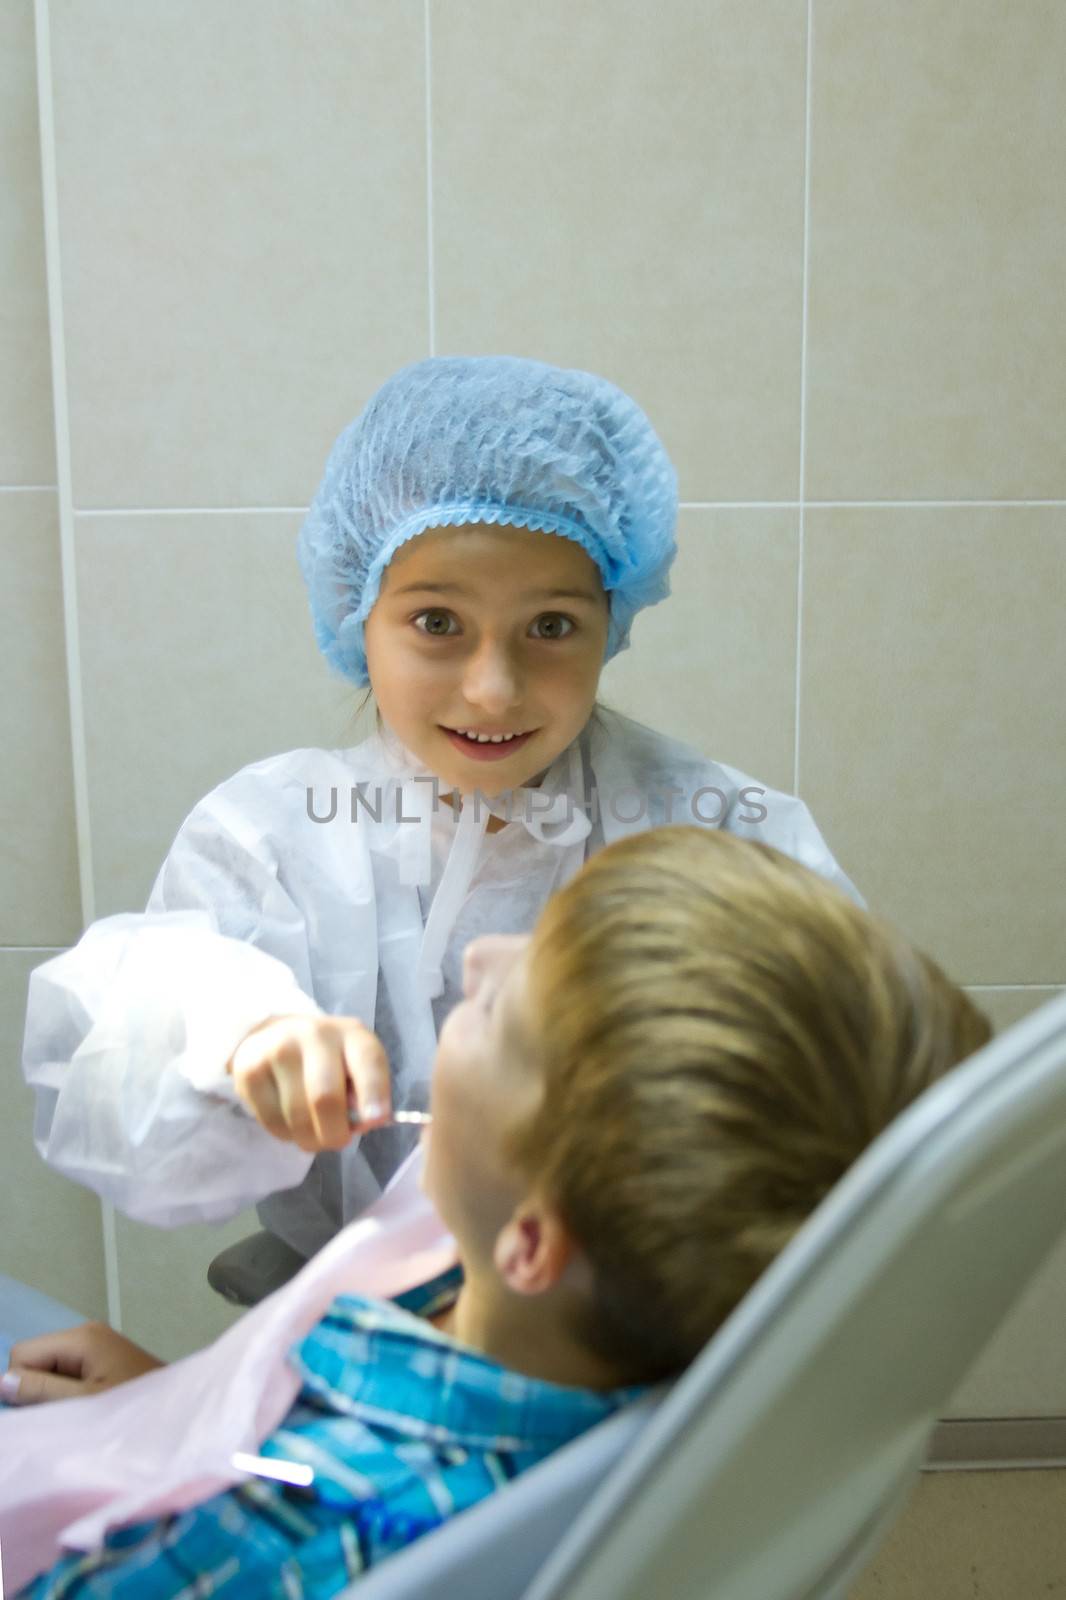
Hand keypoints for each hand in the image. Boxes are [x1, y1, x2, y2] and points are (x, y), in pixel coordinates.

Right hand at [1, 1322, 163, 1404]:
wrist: (179, 1414)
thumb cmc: (133, 1408)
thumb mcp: (84, 1404)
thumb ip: (41, 1392)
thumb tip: (1, 1380)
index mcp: (81, 1337)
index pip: (22, 1354)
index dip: (23, 1385)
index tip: (46, 1409)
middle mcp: (87, 1333)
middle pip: (36, 1359)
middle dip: (38, 1389)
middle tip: (66, 1413)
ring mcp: (97, 1345)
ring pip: (50, 1369)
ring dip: (54, 1394)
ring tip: (80, 1412)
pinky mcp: (104, 1359)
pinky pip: (68, 1374)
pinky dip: (68, 1392)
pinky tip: (88, 1408)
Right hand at [227, 1013, 392, 1151]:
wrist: (275, 1036)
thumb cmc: (328, 1060)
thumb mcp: (356, 1067)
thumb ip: (366, 1093)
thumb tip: (363, 1122)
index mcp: (352, 1034)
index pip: (367, 1061)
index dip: (374, 1093)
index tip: (375, 1119)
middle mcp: (314, 1035)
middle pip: (325, 1098)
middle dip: (334, 1133)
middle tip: (337, 1141)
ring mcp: (277, 1049)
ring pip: (296, 1116)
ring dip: (309, 1139)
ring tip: (313, 1133)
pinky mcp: (248, 1070)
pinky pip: (271, 1121)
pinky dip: (285, 1134)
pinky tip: (290, 1122)